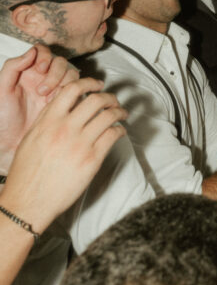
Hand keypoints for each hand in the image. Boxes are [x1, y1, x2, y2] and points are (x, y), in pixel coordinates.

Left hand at [0, 46, 79, 161]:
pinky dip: (76, 93)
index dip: (45, 56)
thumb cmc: (3, 119)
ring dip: (65, 82)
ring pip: (71, 74)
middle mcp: (43, 79)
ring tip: (50, 99)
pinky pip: (78, 92)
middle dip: (55, 73)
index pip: (42, 52)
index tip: (41, 69)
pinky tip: (64, 102)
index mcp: (27, 72)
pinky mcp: (67, 104)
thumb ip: (12, 67)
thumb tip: (31, 52)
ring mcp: (56, 91)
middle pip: (60, 62)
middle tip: (42, 90)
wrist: (11, 144)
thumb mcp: (1, 90)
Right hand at [2, 77, 127, 232]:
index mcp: (48, 121)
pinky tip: (119, 131)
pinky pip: (112, 136)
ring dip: (119, 112)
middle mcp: (65, 129)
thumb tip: (62, 105)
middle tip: (114, 100)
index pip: (72, 89)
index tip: (97, 84)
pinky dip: (119, 130)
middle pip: (96, 100)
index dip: (89, 83)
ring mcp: (80, 144)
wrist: (29, 201)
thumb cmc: (27, 173)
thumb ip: (47, 119)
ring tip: (122, 114)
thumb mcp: (31, 138)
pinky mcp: (92, 159)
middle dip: (110, 97)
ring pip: (108, 116)